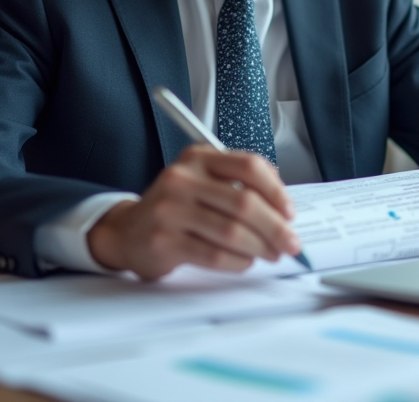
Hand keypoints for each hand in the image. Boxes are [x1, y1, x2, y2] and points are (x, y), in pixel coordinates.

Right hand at [87, 145, 300, 279]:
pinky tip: (245, 262)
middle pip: (244, 202)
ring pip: (232, 231)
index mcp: (198, 158)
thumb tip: (283, 206)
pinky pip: (214, 255)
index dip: (276, 191)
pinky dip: (238, 262)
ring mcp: (170, 209)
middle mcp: (182, 178)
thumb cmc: (176, 207)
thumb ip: (238, 184)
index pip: (248, 166)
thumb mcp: (203, 182)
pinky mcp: (164, 240)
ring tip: (270, 254)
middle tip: (290, 243)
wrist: (128, 231)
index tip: (290, 212)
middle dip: (275, 227)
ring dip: (260, 247)